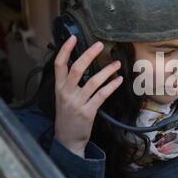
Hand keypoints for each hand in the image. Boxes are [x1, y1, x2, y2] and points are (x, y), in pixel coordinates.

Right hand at [53, 35, 122, 156]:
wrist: (67, 140)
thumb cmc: (67, 116)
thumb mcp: (63, 98)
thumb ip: (69, 83)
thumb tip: (81, 65)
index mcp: (58, 88)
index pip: (59, 64)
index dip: (65, 50)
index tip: (73, 38)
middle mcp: (66, 93)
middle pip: (76, 69)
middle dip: (88, 54)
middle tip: (100, 45)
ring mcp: (76, 103)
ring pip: (93, 82)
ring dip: (107, 71)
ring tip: (117, 64)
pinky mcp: (87, 112)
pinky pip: (101, 95)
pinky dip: (111, 86)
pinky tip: (119, 80)